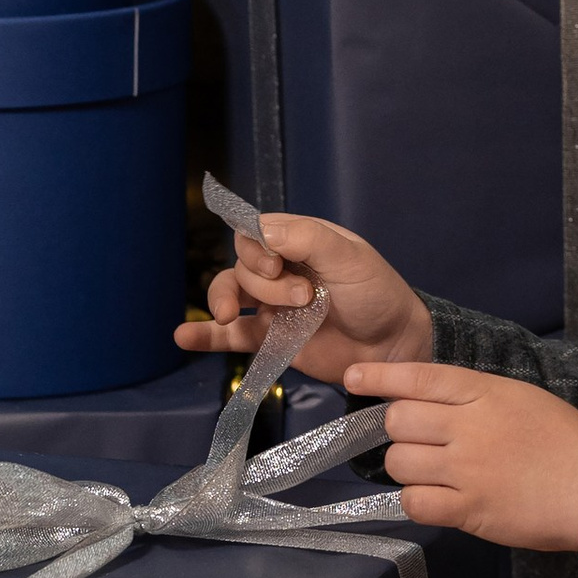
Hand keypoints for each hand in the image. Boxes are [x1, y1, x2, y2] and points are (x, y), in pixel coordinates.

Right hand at [174, 209, 433, 386]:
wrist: (394, 347)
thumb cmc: (377, 294)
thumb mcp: (350, 258)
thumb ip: (307, 239)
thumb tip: (260, 230)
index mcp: (299, 241)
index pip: (254, 233)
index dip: (255, 248)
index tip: (276, 264)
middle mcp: (281, 269)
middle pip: (241, 266)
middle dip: (262, 283)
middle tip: (301, 299)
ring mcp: (273, 305)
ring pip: (229, 294)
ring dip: (221, 301)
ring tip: (226, 316)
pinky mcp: (270, 339)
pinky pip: (230, 336)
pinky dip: (205, 336)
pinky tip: (183, 336)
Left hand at [343, 360, 577, 552]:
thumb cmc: (565, 441)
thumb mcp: (522, 398)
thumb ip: (476, 396)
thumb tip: (428, 402)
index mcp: (485, 392)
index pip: (418, 377)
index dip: (379, 376)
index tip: (353, 378)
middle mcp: (469, 427)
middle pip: (398, 420)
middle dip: (398, 430)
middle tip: (415, 441)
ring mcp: (467, 470)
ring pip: (400, 462)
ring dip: (407, 467)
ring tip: (430, 473)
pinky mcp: (469, 510)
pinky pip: (415, 503)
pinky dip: (417, 500)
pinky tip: (435, 499)